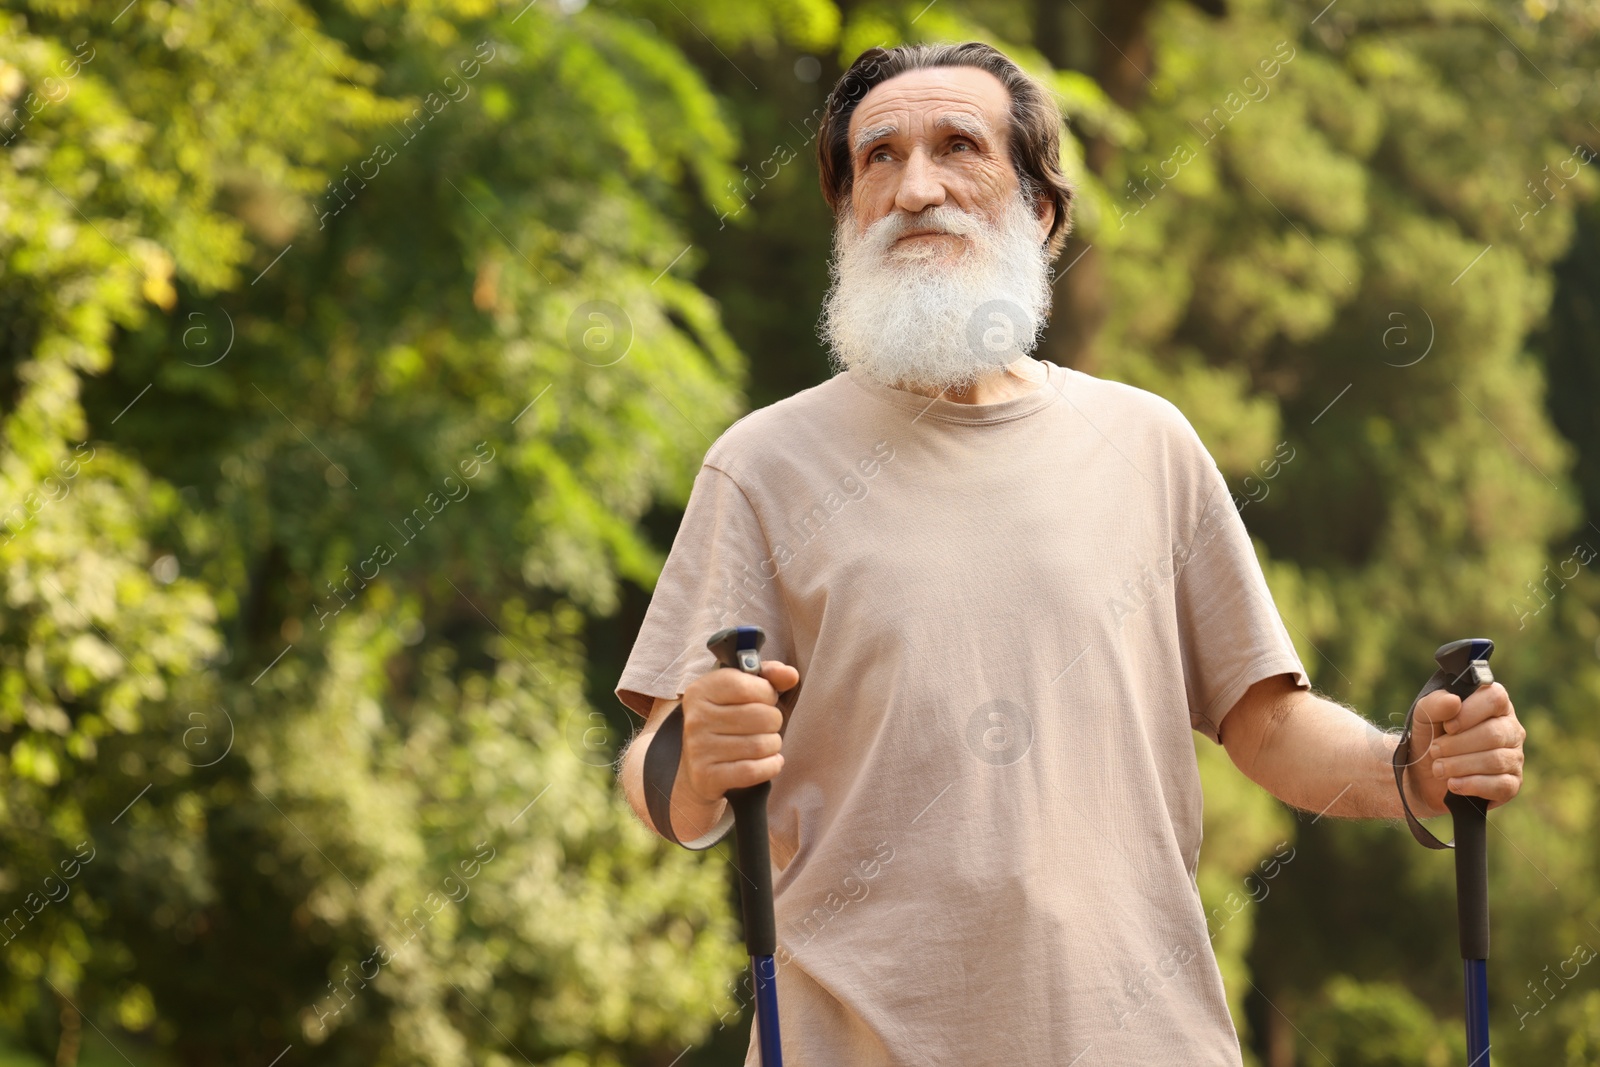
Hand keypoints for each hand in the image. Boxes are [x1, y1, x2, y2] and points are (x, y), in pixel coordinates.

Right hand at [679, 660, 799, 807]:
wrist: (698, 766)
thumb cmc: (727, 721)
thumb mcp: (742, 690)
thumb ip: (769, 676)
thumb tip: (790, 675)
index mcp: (702, 690)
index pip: (747, 686)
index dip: (767, 693)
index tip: (765, 700)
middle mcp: (696, 718)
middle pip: (761, 717)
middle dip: (774, 722)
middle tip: (767, 726)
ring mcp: (699, 749)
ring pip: (760, 745)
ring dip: (773, 745)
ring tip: (766, 743)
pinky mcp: (706, 776)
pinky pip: (753, 771)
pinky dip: (770, 766)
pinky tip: (769, 761)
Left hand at [1404, 682, 1525, 816]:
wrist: (1425, 775)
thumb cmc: (1432, 737)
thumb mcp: (1424, 716)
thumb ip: (1435, 704)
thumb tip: (1454, 701)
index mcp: (1494, 705)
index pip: (1495, 698)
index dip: (1468, 713)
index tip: (1447, 726)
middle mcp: (1511, 729)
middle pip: (1494, 734)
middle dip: (1457, 744)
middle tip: (1435, 750)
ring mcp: (1514, 757)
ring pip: (1496, 761)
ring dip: (1459, 765)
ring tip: (1438, 768)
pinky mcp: (1512, 784)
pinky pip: (1500, 785)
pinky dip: (1471, 784)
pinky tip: (1453, 783)